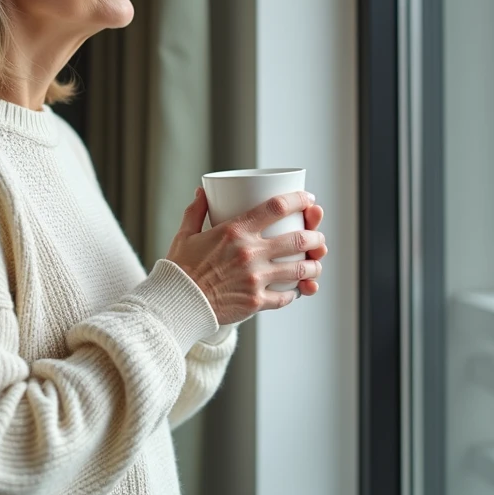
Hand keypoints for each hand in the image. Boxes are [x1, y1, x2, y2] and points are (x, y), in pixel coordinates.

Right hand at [167, 188, 327, 325]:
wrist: (176, 303)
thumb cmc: (180, 268)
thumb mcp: (186, 234)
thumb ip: (197, 211)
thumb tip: (203, 191)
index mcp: (235, 230)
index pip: (276, 207)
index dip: (298, 200)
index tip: (308, 199)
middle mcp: (249, 252)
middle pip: (298, 239)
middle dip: (315, 236)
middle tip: (318, 237)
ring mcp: (255, 278)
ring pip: (299, 269)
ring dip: (313, 265)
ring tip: (315, 263)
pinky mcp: (256, 301)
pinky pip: (286, 296)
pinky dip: (295, 292)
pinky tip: (297, 289)